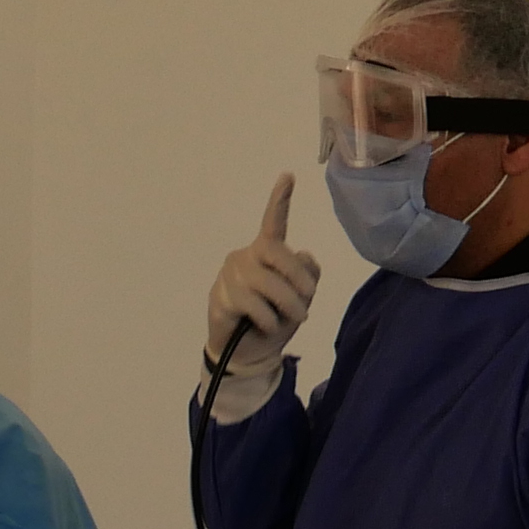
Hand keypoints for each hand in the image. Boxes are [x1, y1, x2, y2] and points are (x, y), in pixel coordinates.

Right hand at [205, 175, 317, 377]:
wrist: (249, 353)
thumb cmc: (276, 319)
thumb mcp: (300, 298)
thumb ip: (308, 275)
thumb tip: (303, 255)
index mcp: (266, 252)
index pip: (273, 222)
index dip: (280, 200)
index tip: (288, 176)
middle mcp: (246, 257)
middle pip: (277, 252)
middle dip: (298, 278)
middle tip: (308, 302)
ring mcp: (231, 276)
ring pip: (269, 284)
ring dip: (288, 306)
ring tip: (289, 319)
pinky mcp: (221, 296)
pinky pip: (255, 305)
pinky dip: (268, 320)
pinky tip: (263, 325)